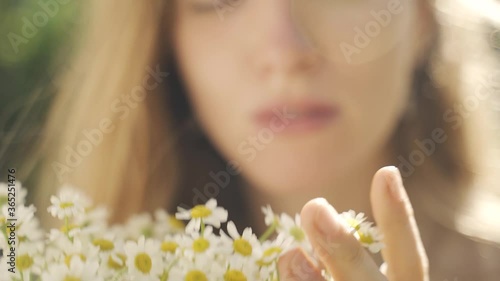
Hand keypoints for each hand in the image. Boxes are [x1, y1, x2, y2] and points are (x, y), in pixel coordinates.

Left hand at [277, 166, 428, 280]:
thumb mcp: (360, 277)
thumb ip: (344, 261)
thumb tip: (303, 232)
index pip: (408, 259)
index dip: (398, 219)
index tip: (386, 172)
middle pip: (366, 279)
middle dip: (341, 247)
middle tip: (315, 207)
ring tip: (290, 255)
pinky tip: (286, 267)